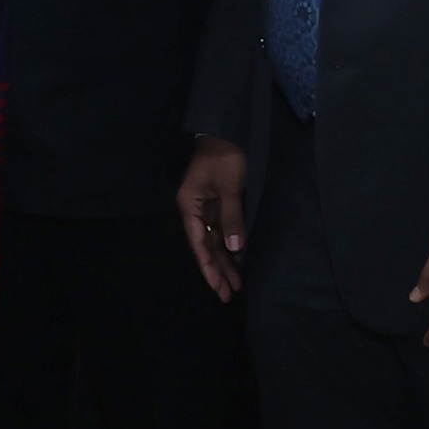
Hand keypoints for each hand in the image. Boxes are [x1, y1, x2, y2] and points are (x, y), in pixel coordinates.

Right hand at [175, 136, 246, 302]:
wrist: (228, 132)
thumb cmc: (224, 157)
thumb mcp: (229, 187)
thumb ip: (231, 217)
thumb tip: (234, 247)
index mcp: (190, 206)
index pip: (198, 243)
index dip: (208, 267)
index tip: (217, 287)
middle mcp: (195, 210)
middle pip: (206, 246)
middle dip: (218, 270)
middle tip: (228, 295)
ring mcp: (207, 208)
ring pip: (215, 241)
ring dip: (225, 262)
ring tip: (235, 285)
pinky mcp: (219, 204)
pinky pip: (223, 231)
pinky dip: (231, 246)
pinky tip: (238, 261)